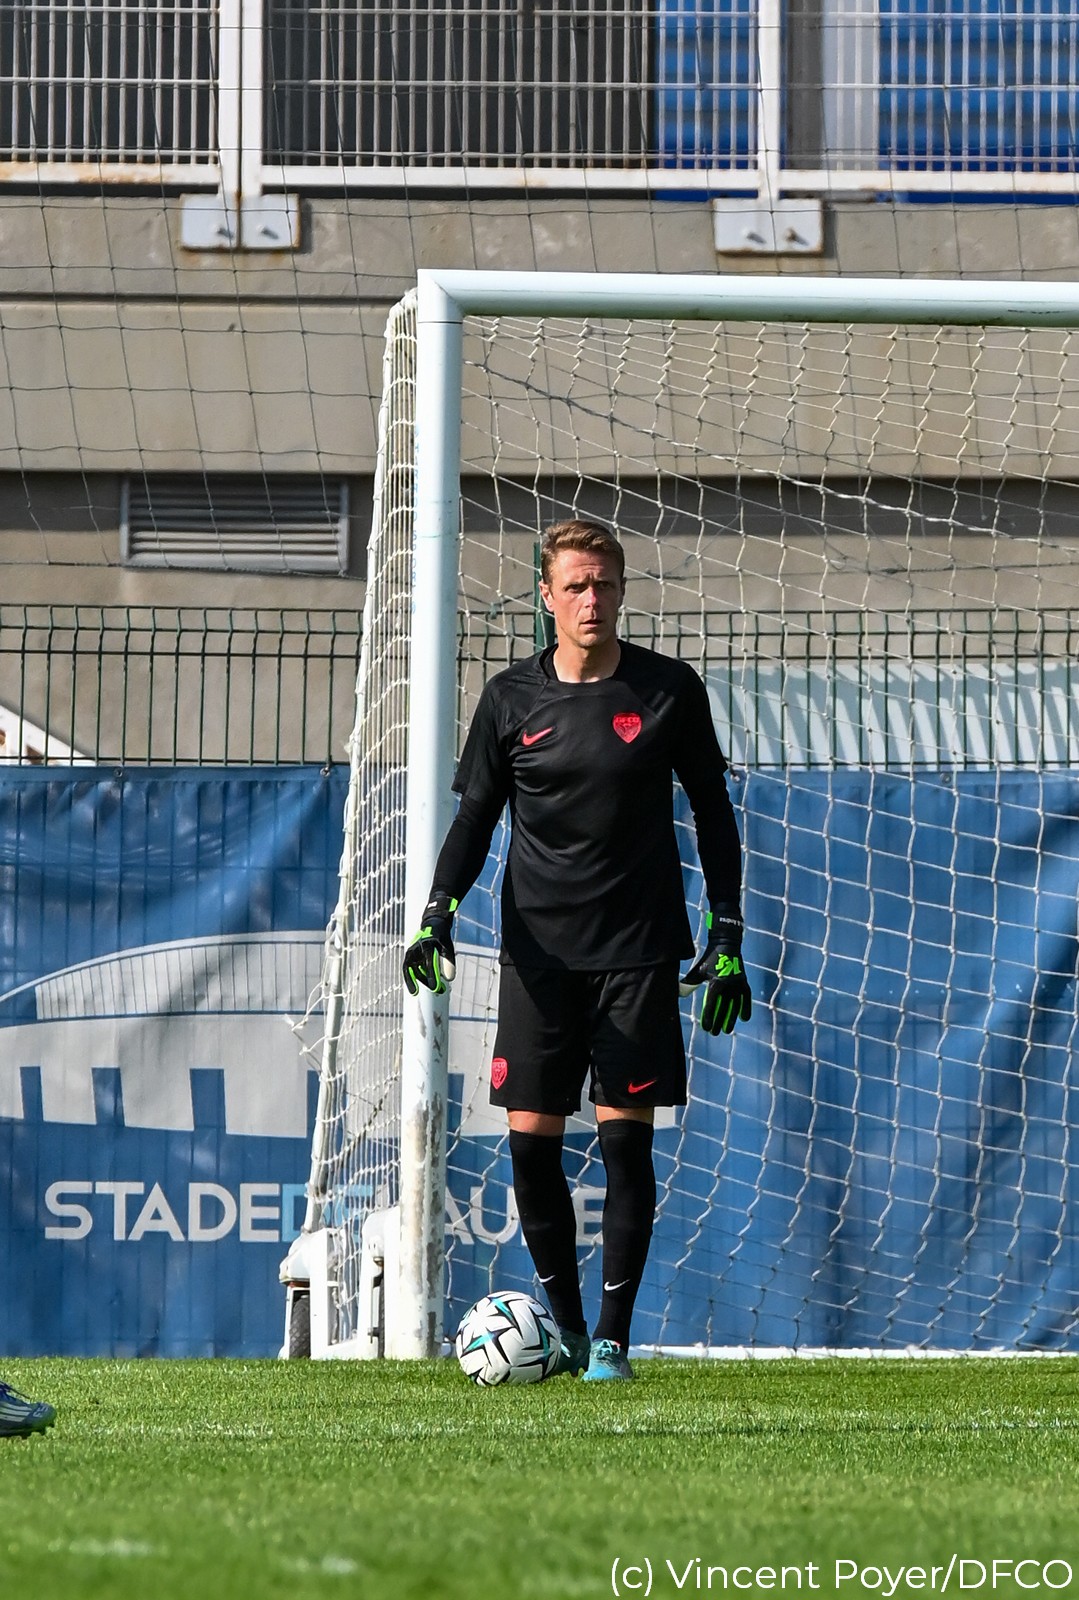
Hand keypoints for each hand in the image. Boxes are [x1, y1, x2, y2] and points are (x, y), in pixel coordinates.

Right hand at [402, 893, 457, 994]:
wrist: (432, 925)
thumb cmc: (441, 937)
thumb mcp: (448, 947)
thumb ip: (449, 962)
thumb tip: (449, 979)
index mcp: (427, 944)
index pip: (428, 963)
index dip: (431, 976)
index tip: (435, 987)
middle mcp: (416, 949)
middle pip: (416, 969)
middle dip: (423, 981)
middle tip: (431, 991)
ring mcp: (411, 952)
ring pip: (411, 970)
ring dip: (418, 981)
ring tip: (427, 990)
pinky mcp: (410, 956)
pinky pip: (409, 969)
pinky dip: (414, 977)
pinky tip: (420, 985)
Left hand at [680, 907, 751, 1034]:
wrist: (726, 944)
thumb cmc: (709, 958)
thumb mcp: (698, 970)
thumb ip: (689, 983)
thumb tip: (678, 994)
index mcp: (716, 982)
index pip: (711, 1003)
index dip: (708, 1016)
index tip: (705, 1028)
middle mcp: (728, 984)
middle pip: (723, 1007)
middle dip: (718, 1021)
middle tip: (714, 1033)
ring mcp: (737, 983)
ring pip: (734, 1005)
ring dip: (730, 1018)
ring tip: (726, 1030)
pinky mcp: (743, 981)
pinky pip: (745, 998)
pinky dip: (745, 1007)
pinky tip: (744, 1019)